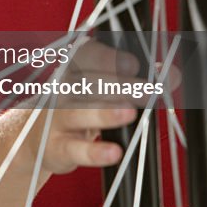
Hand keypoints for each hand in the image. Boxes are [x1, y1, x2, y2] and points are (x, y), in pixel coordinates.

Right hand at [22, 38, 138, 174]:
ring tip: (129, 113)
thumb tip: (172, 74)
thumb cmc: (77, 104)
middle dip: (120, 85)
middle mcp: (63, 88)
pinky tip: (114, 152)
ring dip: (105, 112)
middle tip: (147, 89)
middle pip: (89, 83)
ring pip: (79, 112)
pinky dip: (94, 152)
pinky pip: (75, 149)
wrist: (35, 135)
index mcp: (74, 67)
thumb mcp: (102, 86)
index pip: (87, 54)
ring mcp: (56, 117)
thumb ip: (136, 79)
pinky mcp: (56, 147)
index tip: (133, 63)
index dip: (109, 58)